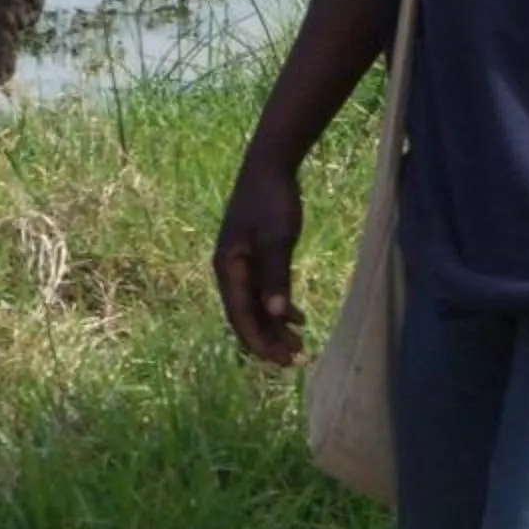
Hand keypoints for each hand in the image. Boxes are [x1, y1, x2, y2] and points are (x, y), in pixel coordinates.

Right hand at [213, 146, 305, 365]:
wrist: (270, 166)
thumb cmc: (272, 201)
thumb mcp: (276, 238)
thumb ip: (275, 277)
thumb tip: (276, 315)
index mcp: (227, 268)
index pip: (240, 316)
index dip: (259, 342)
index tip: (280, 362)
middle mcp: (230, 270)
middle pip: (247, 316)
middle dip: (269, 339)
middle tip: (296, 358)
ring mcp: (241, 264)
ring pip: (256, 306)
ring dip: (275, 326)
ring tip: (300, 344)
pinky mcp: (254, 257)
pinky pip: (263, 292)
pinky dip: (279, 307)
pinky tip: (298, 317)